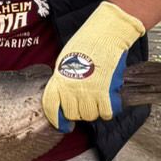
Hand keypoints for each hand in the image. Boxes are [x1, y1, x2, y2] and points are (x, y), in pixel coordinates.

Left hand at [42, 1, 144, 130]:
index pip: (52, 107)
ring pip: (90, 115)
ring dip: (95, 111)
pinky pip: (106, 112)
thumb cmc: (85, 44)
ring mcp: (88, 91)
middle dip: (80, 112)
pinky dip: (109, 110)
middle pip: (73, 114)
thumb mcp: (65, 61)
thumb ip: (63, 80)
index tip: (64, 126)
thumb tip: (65, 96)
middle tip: (87, 103)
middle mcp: (71, 87)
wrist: (104, 34)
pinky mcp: (106, 91)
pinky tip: (109, 102)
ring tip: (98, 99)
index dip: (57, 120)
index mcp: (59, 79)